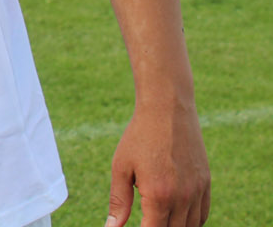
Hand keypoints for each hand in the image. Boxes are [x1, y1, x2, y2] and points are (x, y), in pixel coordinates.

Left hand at [105, 100, 210, 226]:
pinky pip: (202, 214)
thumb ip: (119, 201)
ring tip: (157, 219)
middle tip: (145, 220)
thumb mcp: (121, 167)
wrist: (167, 110)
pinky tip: (176, 218)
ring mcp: (197, 191)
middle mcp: (183, 197)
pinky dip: (191, 222)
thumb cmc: (139, 137)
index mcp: (159, 195)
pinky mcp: (206, 183)